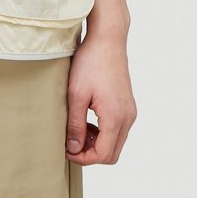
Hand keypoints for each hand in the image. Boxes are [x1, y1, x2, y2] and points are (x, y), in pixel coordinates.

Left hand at [65, 30, 136, 165]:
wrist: (107, 39)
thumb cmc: (90, 62)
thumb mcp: (76, 94)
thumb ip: (76, 125)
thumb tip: (74, 149)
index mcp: (115, 117)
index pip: (103, 154)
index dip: (83, 158)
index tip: (66, 149)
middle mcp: (128, 117)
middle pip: (112, 153)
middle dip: (90, 153)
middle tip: (71, 141)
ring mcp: (130, 111)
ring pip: (116, 142)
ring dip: (97, 143)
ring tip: (78, 129)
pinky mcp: (127, 104)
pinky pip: (118, 129)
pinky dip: (104, 132)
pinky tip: (88, 119)